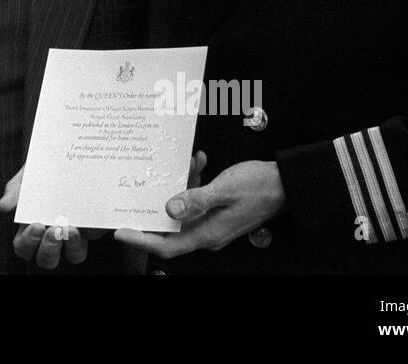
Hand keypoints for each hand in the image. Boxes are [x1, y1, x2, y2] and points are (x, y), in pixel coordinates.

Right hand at [0, 165, 105, 269]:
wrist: (65, 153)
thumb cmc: (41, 170)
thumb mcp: (26, 177)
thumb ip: (15, 191)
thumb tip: (3, 207)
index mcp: (31, 228)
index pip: (24, 247)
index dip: (28, 242)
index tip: (36, 225)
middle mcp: (52, 235)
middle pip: (47, 259)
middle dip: (49, 249)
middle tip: (53, 230)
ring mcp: (75, 233)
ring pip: (74, 256)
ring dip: (72, 246)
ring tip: (72, 228)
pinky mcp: (94, 225)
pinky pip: (96, 236)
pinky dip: (93, 229)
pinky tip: (89, 216)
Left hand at [114, 152, 285, 258]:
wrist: (287, 183)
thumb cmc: (261, 187)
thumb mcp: (225, 190)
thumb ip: (196, 200)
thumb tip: (169, 210)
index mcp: (208, 233)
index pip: (167, 245)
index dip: (141, 240)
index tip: (120, 230)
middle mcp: (208, 231)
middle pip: (170, 228)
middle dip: (154, 208)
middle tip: (136, 191)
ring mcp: (212, 220)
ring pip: (182, 208)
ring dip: (178, 186)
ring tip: (183, 165)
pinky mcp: (216, 209)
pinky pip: (195, 198)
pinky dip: (192, 181)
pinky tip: (196, 162)